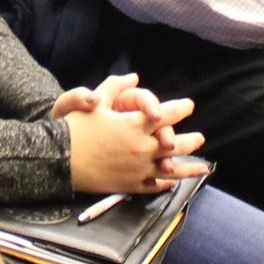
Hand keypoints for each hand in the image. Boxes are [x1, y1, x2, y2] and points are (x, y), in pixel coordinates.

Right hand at [62, 74, 201, 194]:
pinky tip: (171, 183)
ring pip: (171, 168)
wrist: (60, 160)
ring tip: (203, 167)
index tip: (189, 105)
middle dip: (190, 139)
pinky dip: (166, 184)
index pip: (167, 114)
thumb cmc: (76, 128)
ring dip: (189, 167)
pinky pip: (154, 185)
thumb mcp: (95, 101)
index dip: (180, 108)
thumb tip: (133, 77)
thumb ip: (115, 87)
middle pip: (175, 143)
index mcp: (136, 125)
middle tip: (200, 137)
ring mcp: (139, 169)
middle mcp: (142, 147)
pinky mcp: (131, 185)